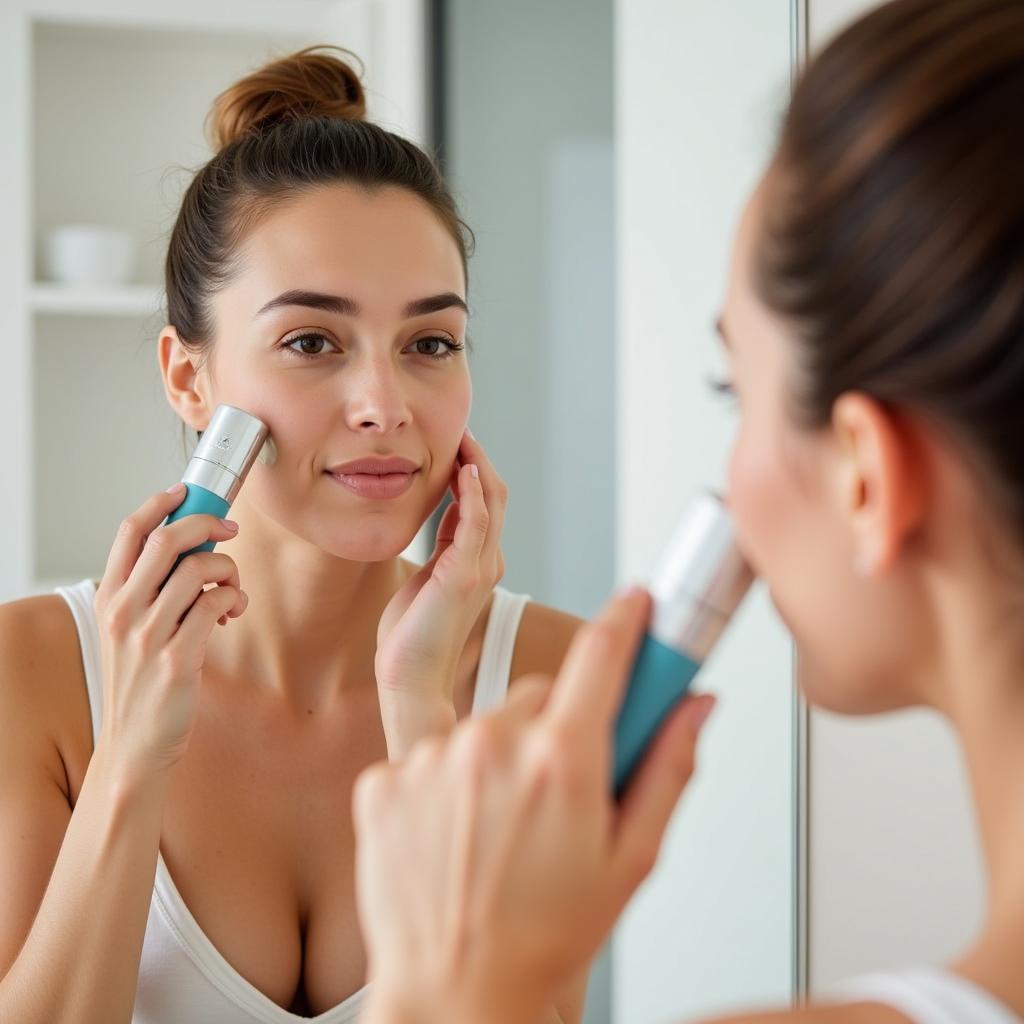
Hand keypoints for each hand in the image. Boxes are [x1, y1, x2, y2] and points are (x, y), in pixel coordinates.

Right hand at [92, 484, 247, 782]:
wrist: (137, 744)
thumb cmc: (140, 682)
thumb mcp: (129, 630)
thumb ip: (150, 590)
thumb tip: (191, 547)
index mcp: (109, 597)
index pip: (129, 531)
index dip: (161, 502)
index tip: (187, 491)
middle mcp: (123, 612)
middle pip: (168, 540)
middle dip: (207, 524)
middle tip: (230, 531)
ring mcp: (148, 635)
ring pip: (199, 569)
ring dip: (228, 570)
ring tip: (232, 589)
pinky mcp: (178, 658)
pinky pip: (216, 604)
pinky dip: (233, 599)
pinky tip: (233, 611)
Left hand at [354, 587, 715, 1023]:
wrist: (452, 997)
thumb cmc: (545, 940)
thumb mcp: (630, 861)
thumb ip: (668, 770)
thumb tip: (695, 708)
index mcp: (562, 762)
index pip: (601, 655)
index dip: (624, 621)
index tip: (635, 604)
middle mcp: (492, 746)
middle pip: (539, 696)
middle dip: (556, 729)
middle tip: (558, 790)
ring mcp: (432, 759)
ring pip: (484, 724)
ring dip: (498, 758)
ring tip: (499, 828)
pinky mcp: (385, 777)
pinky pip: (431, 751)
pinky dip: (445, 782)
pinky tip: (454, 834)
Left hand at [374, 429, 507, 756]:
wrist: (409, 678)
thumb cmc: (413, 634)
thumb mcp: (427, 578)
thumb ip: (441, 547)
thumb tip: (443, 512)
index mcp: (479, 562)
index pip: (485, 503)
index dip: (473, 469)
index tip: (454, 442)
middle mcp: (488, 561)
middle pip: (495, 495)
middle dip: (478, 458)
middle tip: (458, 429)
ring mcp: (480, 568)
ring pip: (490, 503)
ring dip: (477, 465)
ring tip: (461, 437)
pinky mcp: (463, 576)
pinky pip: (475, 524)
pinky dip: (473, 494)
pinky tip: (463, 469)